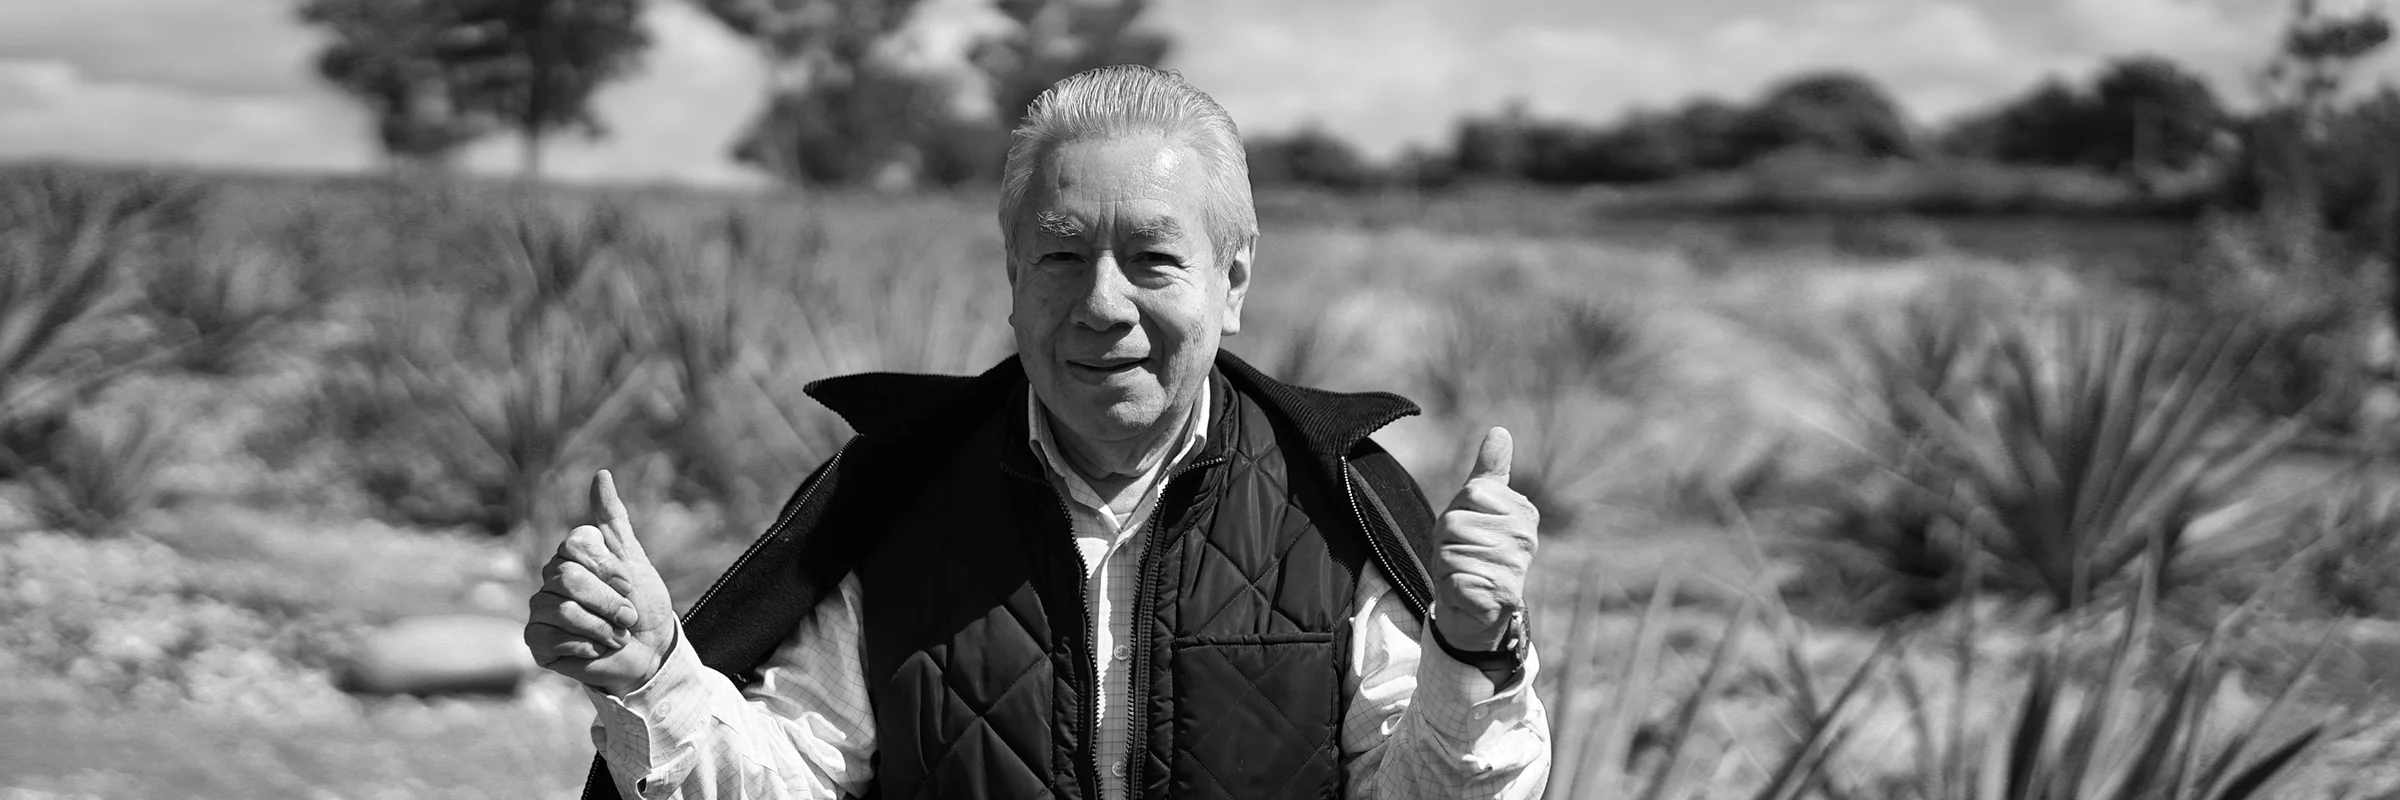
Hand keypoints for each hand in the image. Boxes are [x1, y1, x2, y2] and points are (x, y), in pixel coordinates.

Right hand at [524, 470, 677, 695]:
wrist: (650, 652)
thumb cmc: (644, 605)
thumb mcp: (635, 558)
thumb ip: (613, 519)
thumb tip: (601, 474)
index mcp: (571, 556)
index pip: (574, 545)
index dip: (607, 567)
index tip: (628, 583)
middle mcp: (551, 579)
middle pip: (568, 578)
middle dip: (608, 601)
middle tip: (626, 616)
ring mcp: (540, 610)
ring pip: (562, 609)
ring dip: (601, 627)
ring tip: (615, 636)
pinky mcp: (536, 642)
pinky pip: (552, 637)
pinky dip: (586, 646)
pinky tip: (595, 650)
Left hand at [1431, 427, 1538, 650]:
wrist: (1476, 608)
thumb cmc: (1475, 550)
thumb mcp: (1478, 507)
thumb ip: (1490, 472)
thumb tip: (1500, 430)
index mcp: (1523, 511)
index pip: (1471, 493)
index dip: (1456, 512)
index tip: (1469, 529)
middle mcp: (1526, 538)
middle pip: (1454, 522)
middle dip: (1445, 541)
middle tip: (1462, 556)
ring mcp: (1515, 567)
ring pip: (1449, 551)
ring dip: (1445, 566)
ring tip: (1463, 574)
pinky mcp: (1500, 596)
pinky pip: (1453, 579)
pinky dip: (1449, 588)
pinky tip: (1465, 593)